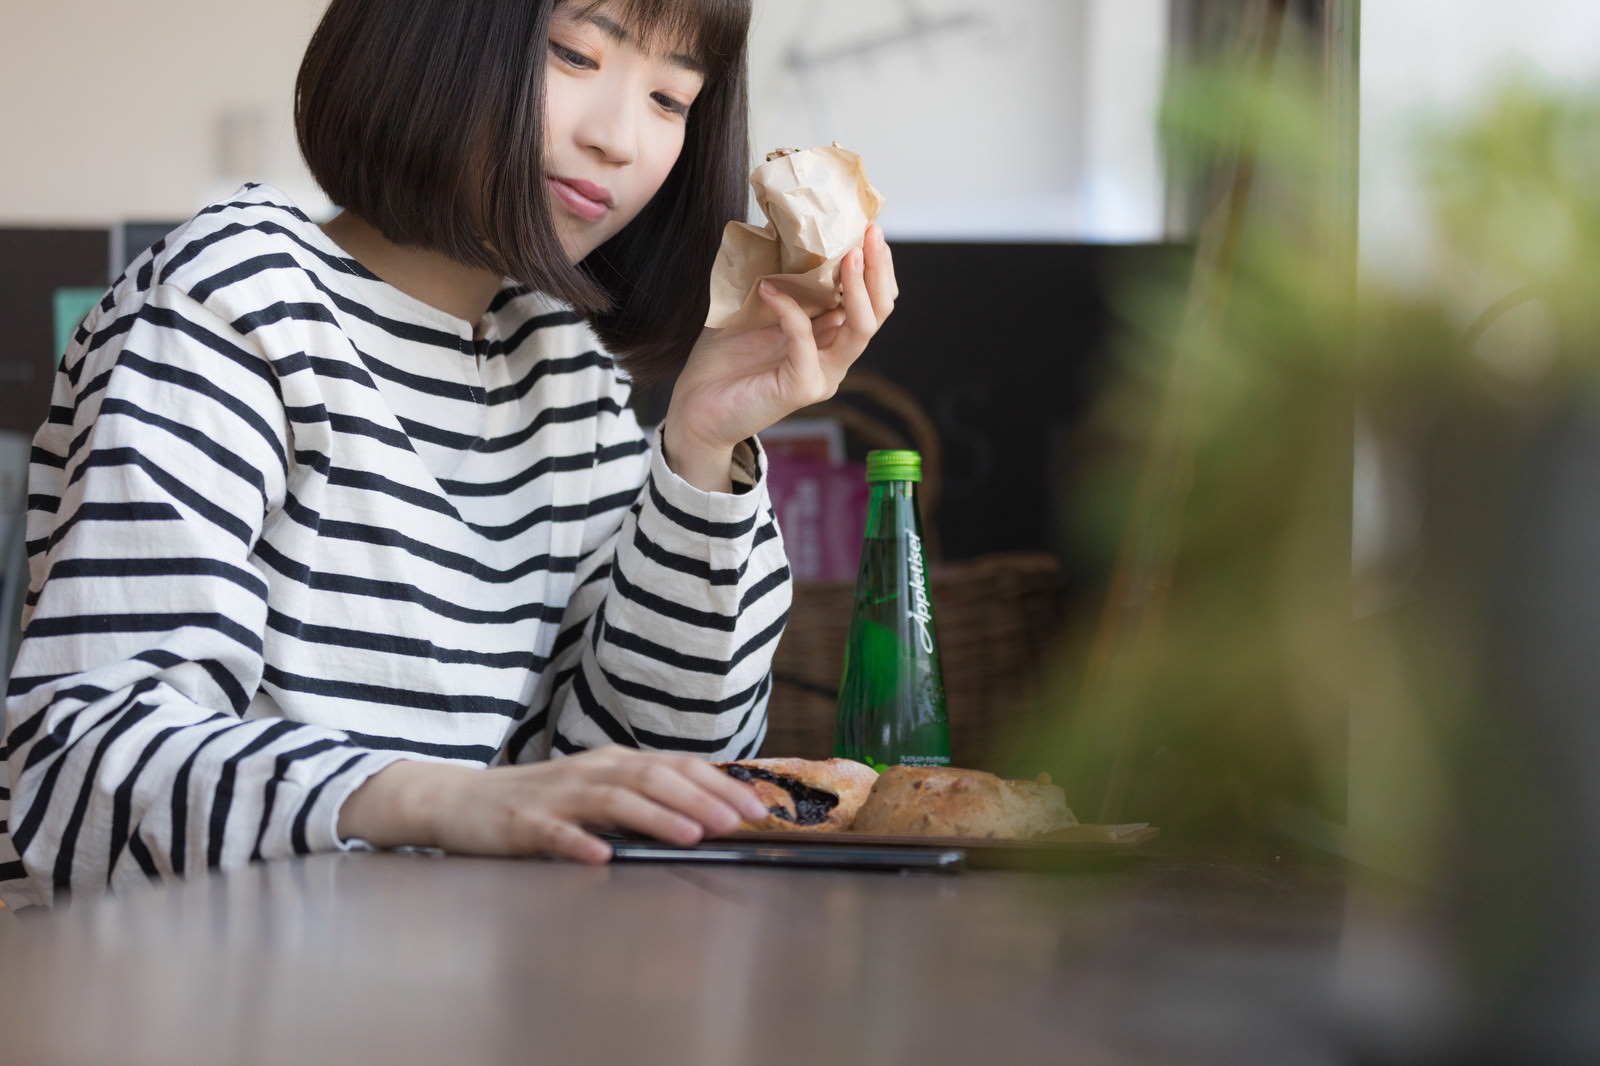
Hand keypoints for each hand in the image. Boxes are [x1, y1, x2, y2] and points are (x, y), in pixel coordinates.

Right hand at [337, 747, 769, 862]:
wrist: (459, 800)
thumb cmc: (538, 803)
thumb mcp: (596, 792)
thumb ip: (642, 799)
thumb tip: (707, 815)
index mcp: (613, 763)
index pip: (677, 766)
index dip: (719, 783)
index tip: (756, 806)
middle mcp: (591, 771)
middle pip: (654, 776)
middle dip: (701, 797)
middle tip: (737, 822)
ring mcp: (556, 795)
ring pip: (614, 799)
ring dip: (657, 816)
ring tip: (691, 835)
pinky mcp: (522, 823)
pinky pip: (554, 832)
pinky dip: (579, 841)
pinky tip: (602, 856)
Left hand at [661, 224, 899, 491]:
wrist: (697, 410)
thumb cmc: (724, 361)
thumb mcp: (757, 310)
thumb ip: (781, 282)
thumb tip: (786, 232)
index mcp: (829, 339)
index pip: (871, 302)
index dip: (876, 266)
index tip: (867, 228)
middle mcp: (834, 359)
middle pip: (877, 313)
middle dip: (878, 269)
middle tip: (872, 232)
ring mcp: (822, 375)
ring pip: (860, 329)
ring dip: (856, 287)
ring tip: (847, 254)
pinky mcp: (801, 388)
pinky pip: (805, 340)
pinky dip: (789, 309)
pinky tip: (767, 288)